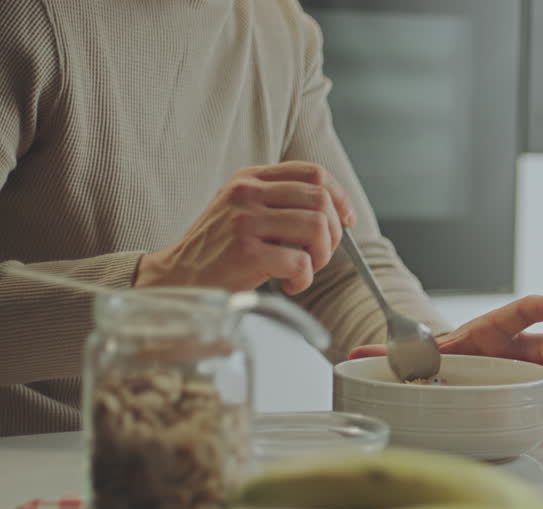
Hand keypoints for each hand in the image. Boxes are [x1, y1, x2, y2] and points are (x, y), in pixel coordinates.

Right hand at [137, 162, 355, 294]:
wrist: (178, 278)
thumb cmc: (219, 250)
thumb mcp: (244, 211)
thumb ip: (281, 202)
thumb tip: (338, 212)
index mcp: (250, 179)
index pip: (313, 172)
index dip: (339, 197)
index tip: (346, 220)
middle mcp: (247, 193)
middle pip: (321, 201)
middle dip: (333, 234)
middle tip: (318, 255)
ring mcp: (245, 220)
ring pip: (317, 227)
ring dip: (320, 257)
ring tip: (302, 269)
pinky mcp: (247, 252)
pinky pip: (301, 262)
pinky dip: (303, 279)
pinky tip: (287, 284)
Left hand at [350, 296, 542, 435]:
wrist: (455, 373)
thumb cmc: (445, 360)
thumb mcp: (422, 356)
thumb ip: (395, 355)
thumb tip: (356, 355)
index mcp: (490, 331)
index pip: (518, 312)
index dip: (540, 306)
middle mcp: (517, 347)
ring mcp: (531, 370)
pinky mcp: (538, 393)